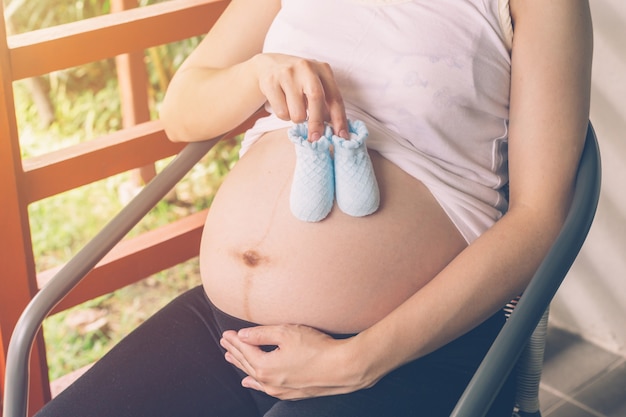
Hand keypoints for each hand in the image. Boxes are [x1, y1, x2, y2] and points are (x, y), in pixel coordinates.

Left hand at [220, 324, 374, 399]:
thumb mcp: (286, 333)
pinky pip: (264, 387)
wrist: (342, 368)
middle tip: (225, 342)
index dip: (235, 340)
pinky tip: (249, 381)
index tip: (226, 333)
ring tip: (230, 357)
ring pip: (253, 376)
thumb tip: (242, 335)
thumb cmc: (316, 347)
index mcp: (264, 366)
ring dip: (241, 365)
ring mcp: (279, 389)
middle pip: (246, 363)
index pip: (244, 350)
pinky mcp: (291, 392)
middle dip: (235, 351)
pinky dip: (254, 381)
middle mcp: (268, 381)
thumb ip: (261, 334)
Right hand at [252, 53, 348, 140]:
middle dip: (317, 123)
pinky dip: (284, 116)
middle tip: (315, 138)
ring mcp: (287, 73)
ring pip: (297, 111)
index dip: (339, 119)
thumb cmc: (299, 81)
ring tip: (295, 110)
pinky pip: (281, 112)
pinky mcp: (270, 82)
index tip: (342, 137)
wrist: (270, 65)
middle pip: (316, 98)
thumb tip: (335, 130)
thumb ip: (326, 104)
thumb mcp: (315, 85)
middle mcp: (306, 67)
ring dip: (298, 119)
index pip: (335, 97)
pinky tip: (283, 104)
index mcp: (323, 69)